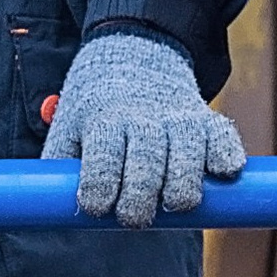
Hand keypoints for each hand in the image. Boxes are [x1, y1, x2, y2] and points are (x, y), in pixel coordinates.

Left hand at [40, 31, 243, 227]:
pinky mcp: (208, 120)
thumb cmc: (95, 110)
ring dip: (185, 181)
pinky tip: (225, 172)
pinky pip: (224, 136)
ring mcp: (179, 117)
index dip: (99, 182)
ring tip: (178, 204)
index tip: (96, 207)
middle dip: (142, 193)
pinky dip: (227, 154)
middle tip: (134, 219)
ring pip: (188, 148)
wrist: (135, 57)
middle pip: (147, 155)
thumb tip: (49, 209)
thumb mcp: (67, 128)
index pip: (102, 152)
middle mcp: (144, 117)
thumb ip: (58, 167)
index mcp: (103, 119)